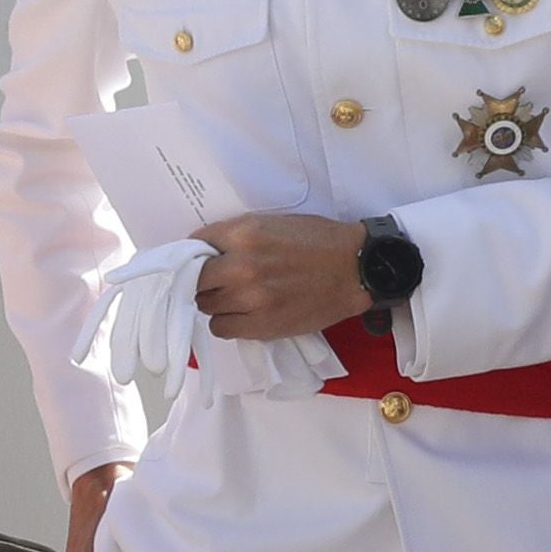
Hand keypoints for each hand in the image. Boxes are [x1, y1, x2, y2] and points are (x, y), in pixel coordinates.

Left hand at [192, 209, 371, 341]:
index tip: (203, 259)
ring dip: (217, 302)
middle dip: (204, 280)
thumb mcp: (274, 223)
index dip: (197, 252)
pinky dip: (228, 322)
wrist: (355, 268)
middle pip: (196, 280)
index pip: (195, 244)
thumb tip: (206, 252)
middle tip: (219, 281)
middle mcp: (241, 266)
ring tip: (237, 298)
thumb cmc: (318, 240)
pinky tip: (245, 314)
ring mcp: (250, 298)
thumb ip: (238, 236)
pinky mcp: (261, 325)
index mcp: (244, 234)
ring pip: (206, 306)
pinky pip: (221, 328)